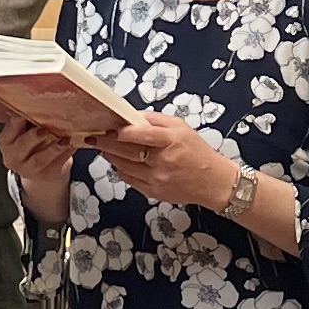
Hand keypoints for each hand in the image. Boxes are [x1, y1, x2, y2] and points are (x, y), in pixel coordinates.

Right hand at [0, 114, 78, 215]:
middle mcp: (13, 156)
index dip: (20, 118)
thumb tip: (41, 99)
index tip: (30, 107)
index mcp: (6, 140)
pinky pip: (56, 164)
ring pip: (39, 159)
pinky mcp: (46, 175)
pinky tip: (72, 145)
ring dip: (53, 148)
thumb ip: (29, 118)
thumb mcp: (26, 129)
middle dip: (34, 136)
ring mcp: (28, 168)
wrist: (42, 167)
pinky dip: (65, 154)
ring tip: (64, 139)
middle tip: (45, 128)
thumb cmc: (33, 141)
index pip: (11, 127)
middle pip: (22, 145)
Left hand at [94, 107, 242, 211]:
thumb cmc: (198, 152)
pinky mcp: (154, 192)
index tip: (108, 127)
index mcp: (171, 140)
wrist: (213, 182)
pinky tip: (117, 163)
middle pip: (127, 151)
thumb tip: (132, 116)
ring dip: (110, 156)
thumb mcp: (181, 127)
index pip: (140, 134)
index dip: (121, 131)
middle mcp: (163, 161)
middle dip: (106, 144)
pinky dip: (120, 170)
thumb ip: (156, 120)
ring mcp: (157, 179)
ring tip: (103, 148)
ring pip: (124, 167)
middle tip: (94, 137)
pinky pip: (130, 180)